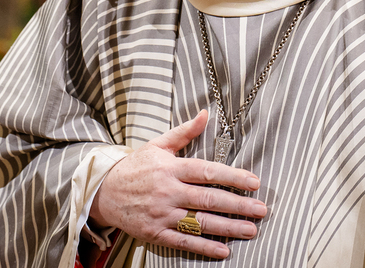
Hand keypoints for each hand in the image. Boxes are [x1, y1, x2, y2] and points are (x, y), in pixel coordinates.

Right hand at [89, 110, 266, 259]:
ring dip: (228, 228)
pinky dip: (205, 247)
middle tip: (261, 210)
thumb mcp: (157, 145)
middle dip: (238, 205)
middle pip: (208, 199)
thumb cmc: (135, 167)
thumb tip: (205, 114)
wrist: (103, 192)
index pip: (206, 172)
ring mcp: (162, 214)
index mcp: (170, 168)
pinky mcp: (155, 232)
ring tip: (251, 230)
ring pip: (200, 222)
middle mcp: (168, 191)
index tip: (254, 182)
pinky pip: (184, 241)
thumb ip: (184, 133)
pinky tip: (224, 250)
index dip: (232, 177)